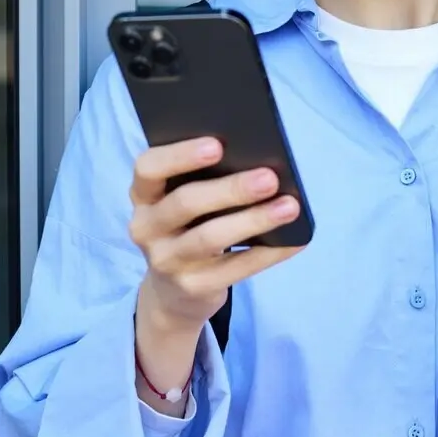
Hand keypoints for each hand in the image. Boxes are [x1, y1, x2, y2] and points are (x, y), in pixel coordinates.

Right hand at [130, 137, 304, 333]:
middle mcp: (146, 227)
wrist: (174, 292)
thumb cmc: (189, 227)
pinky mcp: (192, 287)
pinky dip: (268, 253)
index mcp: (144, 194)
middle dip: (231, 189)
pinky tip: (293, 240)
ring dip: (254, 220)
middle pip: (185, 202)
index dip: (180, 155)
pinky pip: (234, 269)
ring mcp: (166, 261)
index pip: (149, 168)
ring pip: (209, 238)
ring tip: (289, 206)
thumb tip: (260, 161)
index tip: (218, 145)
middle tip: (270, 178)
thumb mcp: (184, 202)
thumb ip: (206, 179)